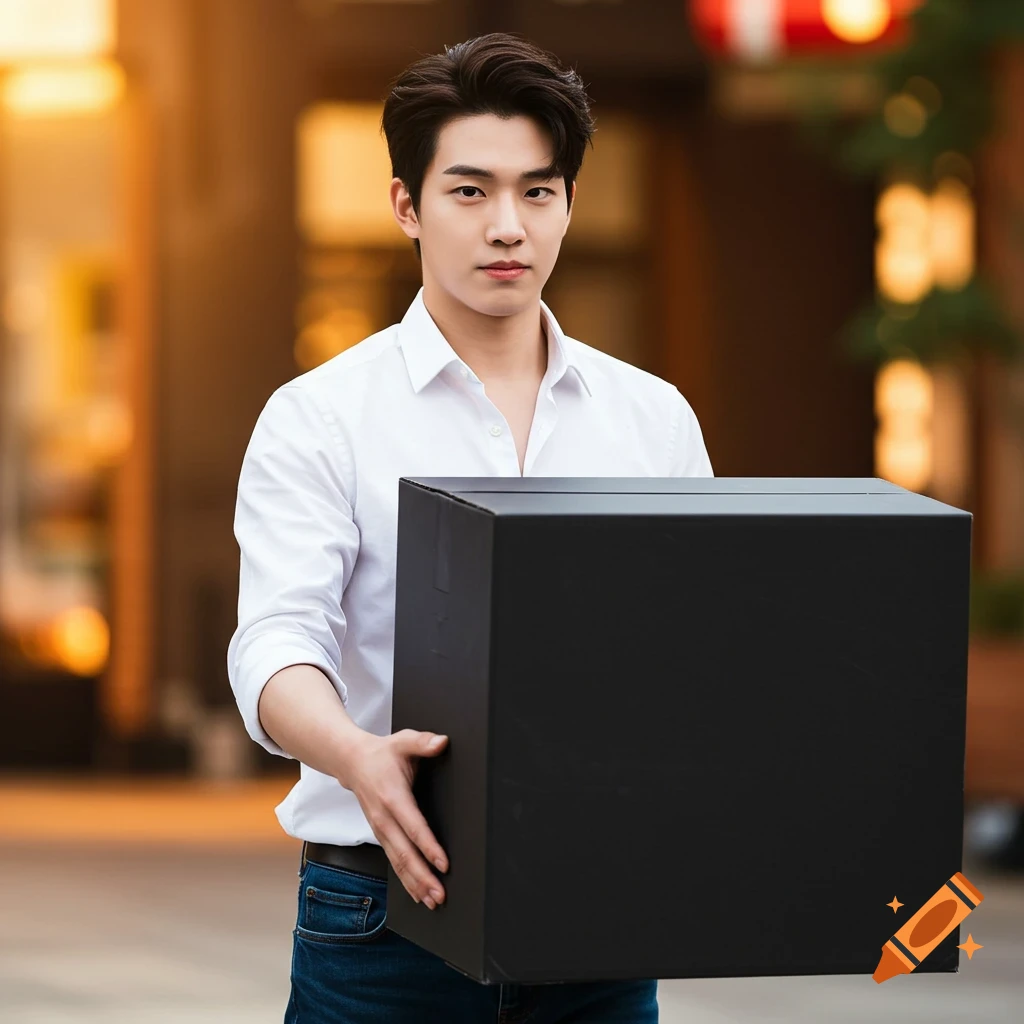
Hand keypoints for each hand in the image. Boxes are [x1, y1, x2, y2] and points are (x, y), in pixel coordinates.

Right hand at [341, 728, 449, 908]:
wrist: (352, 762)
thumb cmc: (383, 753)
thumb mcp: (404, 741)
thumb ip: (424, 742)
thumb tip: (442, 742)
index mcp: (392, 796)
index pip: (413, 826)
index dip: (428, 846)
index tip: (443, 863)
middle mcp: (384, 818)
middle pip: (404, 853)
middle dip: (422, 876)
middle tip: (440, 894)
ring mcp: (380, 830)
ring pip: (398, 863)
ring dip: (415, 884)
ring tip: (433, 901)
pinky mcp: (381, 836)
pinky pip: (394, 862)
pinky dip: (406, 880)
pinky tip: (419, 894)